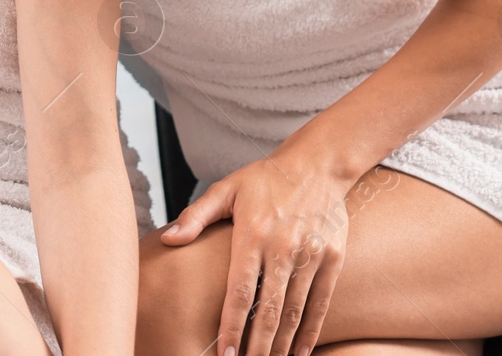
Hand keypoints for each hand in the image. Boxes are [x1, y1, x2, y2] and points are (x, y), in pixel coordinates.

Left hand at [161, 154, 350, 355]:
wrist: (318, 164)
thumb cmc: (265, 179)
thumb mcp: (226, 190)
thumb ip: (195, 216)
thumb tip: (167, 240)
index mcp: (252, 234)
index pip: (239, 290)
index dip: (232, 326)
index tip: (225, 354)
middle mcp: (283, 247)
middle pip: (268, 309)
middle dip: (257, 345)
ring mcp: (311, 254)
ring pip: (294, 311)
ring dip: (281, 344)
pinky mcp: (333, 258)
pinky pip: (321, 302)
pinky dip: (311, 331)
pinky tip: (300, 352)